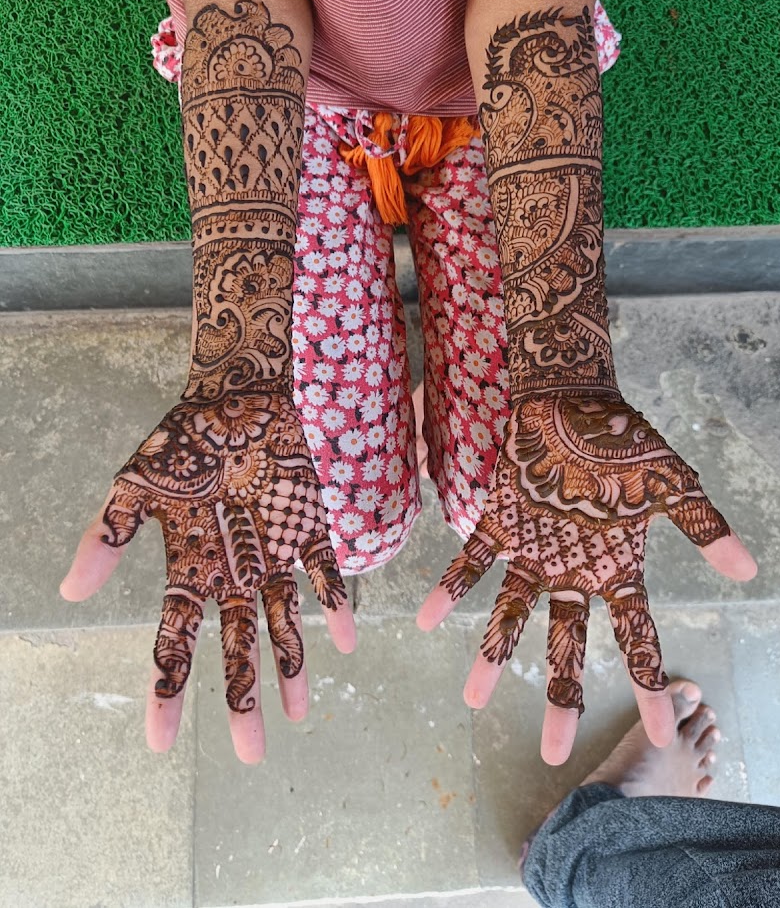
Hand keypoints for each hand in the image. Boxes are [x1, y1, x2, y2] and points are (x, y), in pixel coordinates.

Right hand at [61, 389, 355, 762]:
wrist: (239, 390)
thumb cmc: (185, 436)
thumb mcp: (137, 484)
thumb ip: (107, 535)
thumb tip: (69, 593)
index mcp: (190, 565)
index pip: (174, 641)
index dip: (166, 691)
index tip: (160, 743)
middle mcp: (233, 570)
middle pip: (236, 646)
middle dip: (242, 696)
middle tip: (252, 752)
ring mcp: (274, 551)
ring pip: (283, 622)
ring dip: (292, 666)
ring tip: (301, 713)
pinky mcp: (309, 525)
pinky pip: (325, 573)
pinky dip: (335, 604)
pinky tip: (348, 640)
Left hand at [417, 393, 755, 763]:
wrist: (576, 398)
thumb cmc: (626, 440)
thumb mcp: (673, 484)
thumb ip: (705, 526)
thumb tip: (750, 571)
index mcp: (616, 567)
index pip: (637, 637)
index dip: (647, 684)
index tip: (660, 731)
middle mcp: (572, 570)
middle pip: (568, 644)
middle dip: (559, 695)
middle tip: (552, 754)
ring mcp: (533, 550)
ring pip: (511, 614)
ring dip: (493, 655)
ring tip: (472, 700)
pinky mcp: (499, 522)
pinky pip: (471, 561)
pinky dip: (450, 588)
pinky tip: (426, 620)